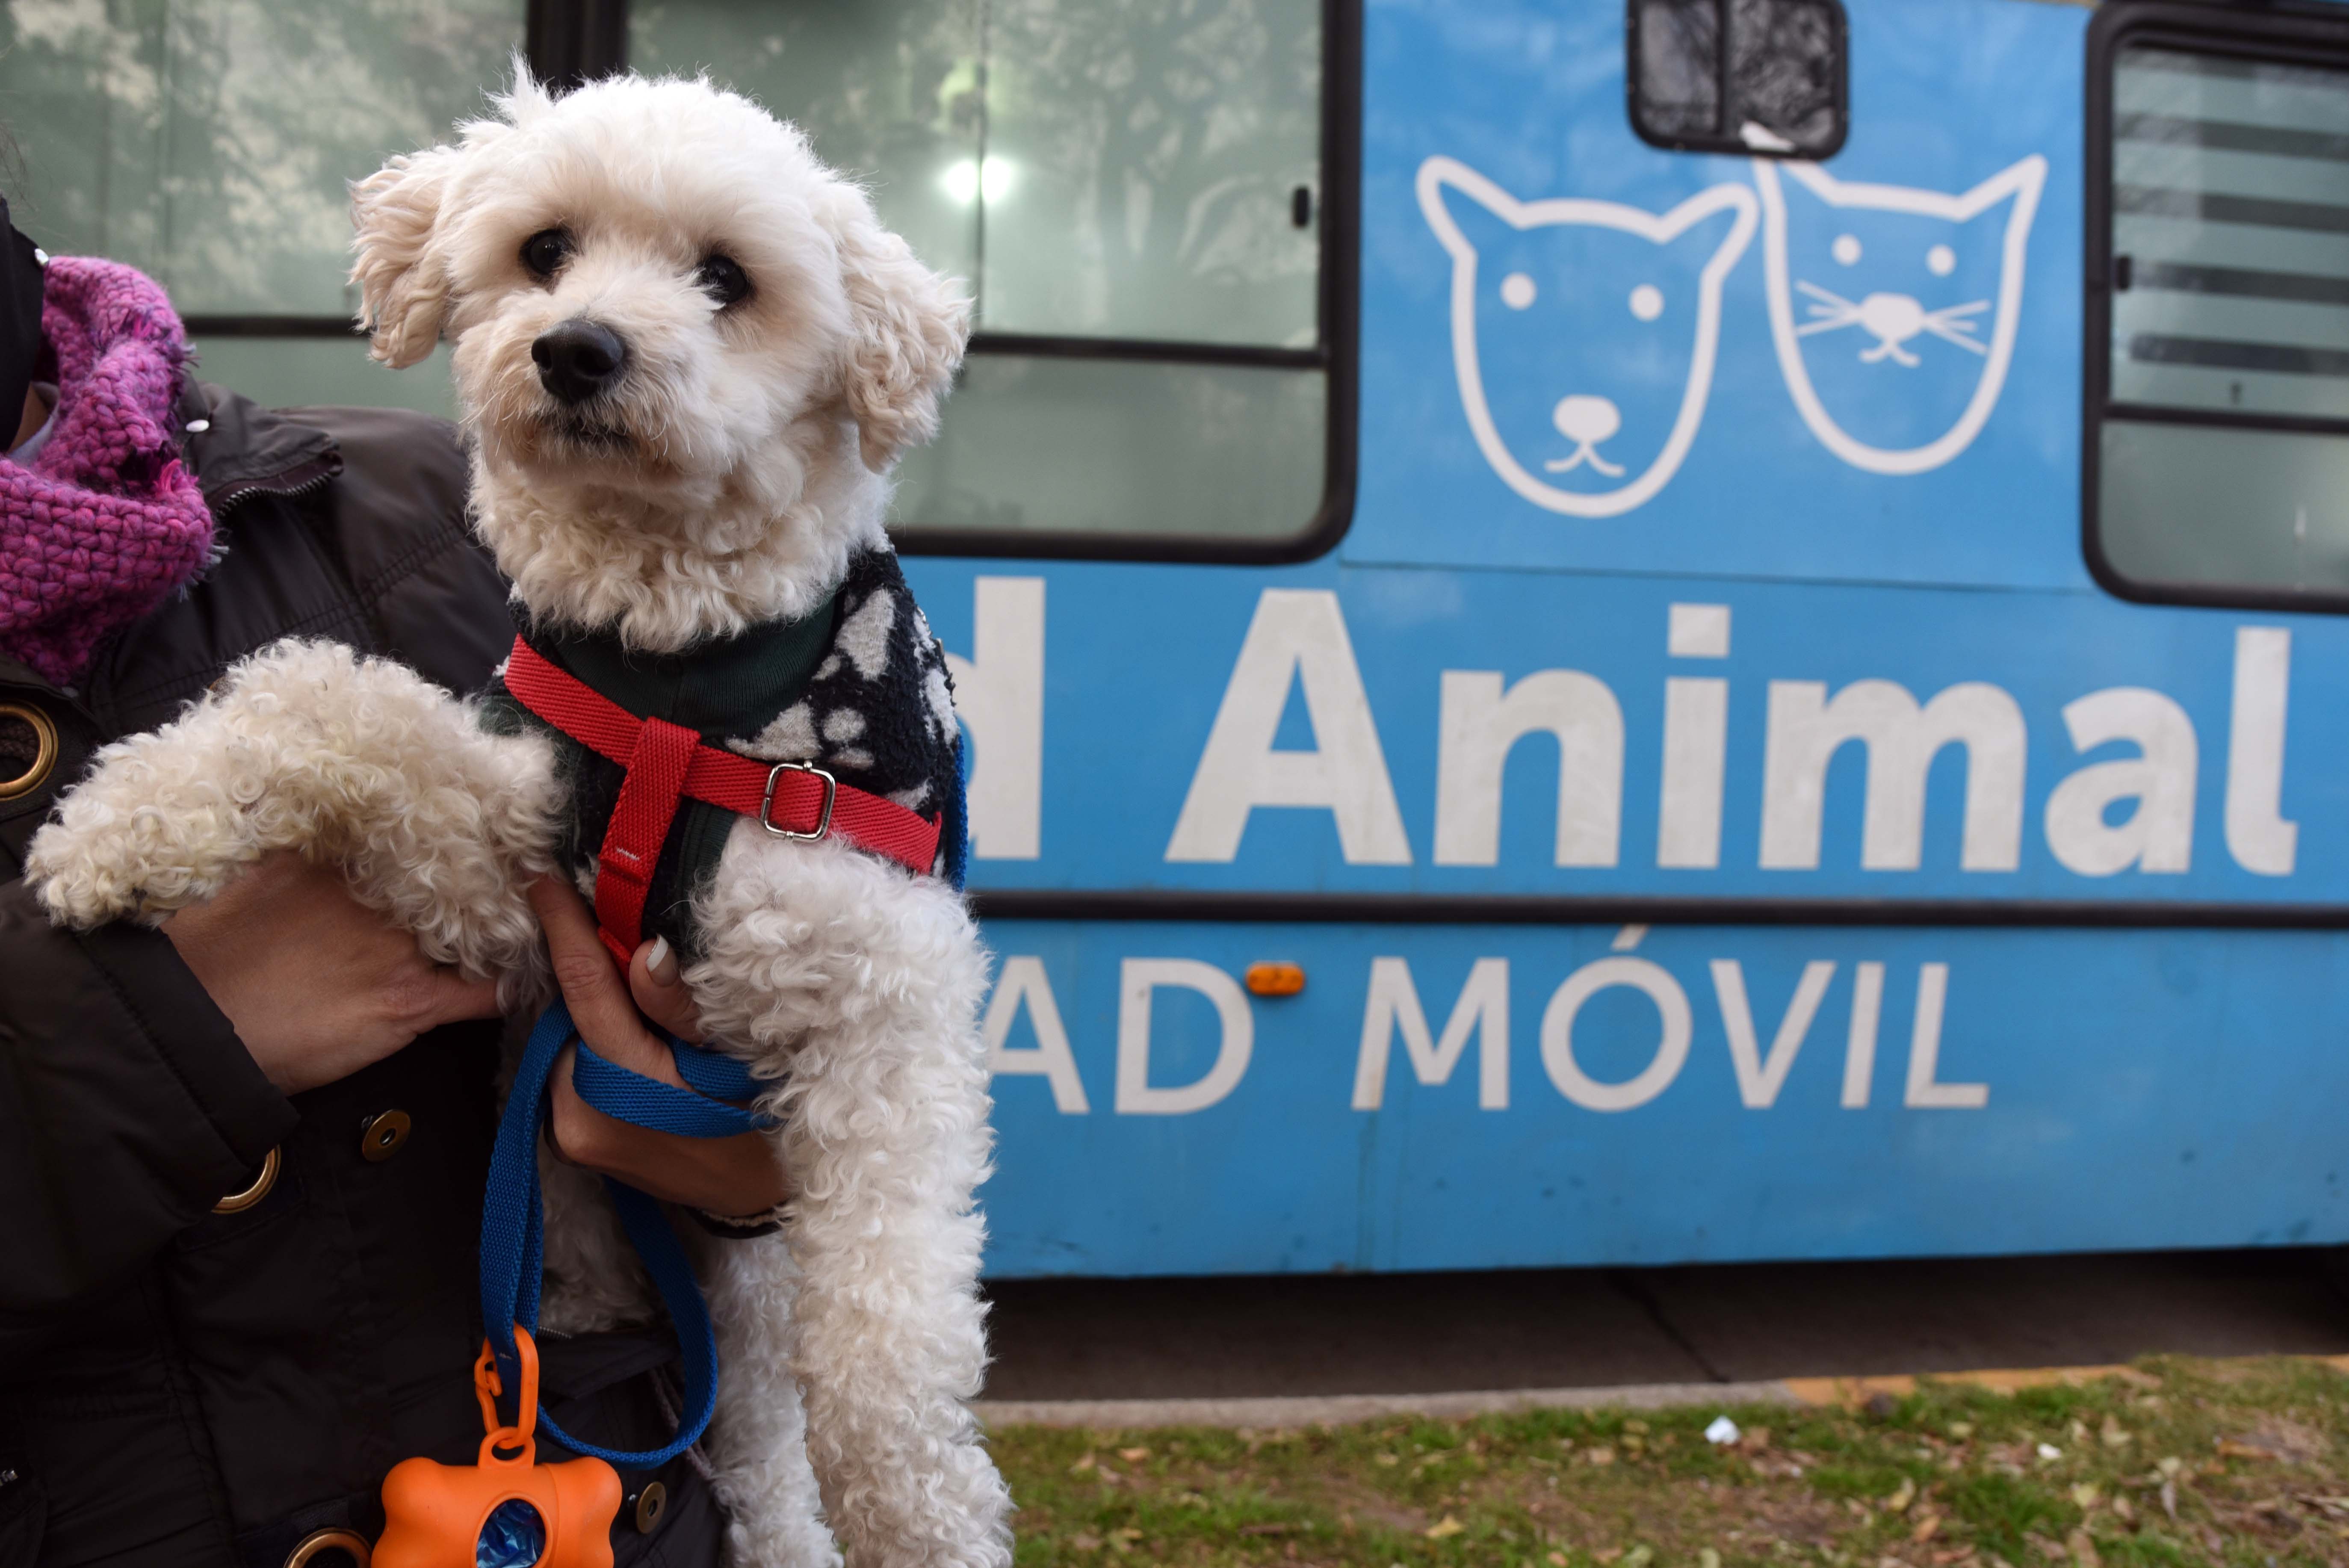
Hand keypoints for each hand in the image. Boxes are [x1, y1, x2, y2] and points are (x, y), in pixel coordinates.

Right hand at [162, 850, 502, 1095]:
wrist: (201, 1031)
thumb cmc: (213, 962)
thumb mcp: (252, 884)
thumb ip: (294, 852)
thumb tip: (319, 821)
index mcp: (337, 865)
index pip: (414, 842)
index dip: (445, 846)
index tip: (470, 840)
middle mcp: (378, 899)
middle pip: (453, 881)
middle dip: (482, 882)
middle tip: (514, 878)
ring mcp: (400, 948)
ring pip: (479, 928)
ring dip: (502, 929)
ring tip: (521, 926)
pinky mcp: (411, 1001)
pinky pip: (486, 991)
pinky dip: (511, 986)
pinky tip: (526, 982)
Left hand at [531, 877, 790, 1217]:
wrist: (756, 1197)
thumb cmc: (759, 1124)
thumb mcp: (737, 1060)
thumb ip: (683, 1009)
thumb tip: (646, 952)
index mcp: (622, 1088)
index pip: (583, 989)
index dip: (564, 928)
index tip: (541, 879)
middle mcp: (579, 1116)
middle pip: (568, 1016)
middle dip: (586, 973)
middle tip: (617, 936)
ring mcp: (570, 1136)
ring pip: (567, 1041)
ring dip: (591, 1012)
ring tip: (638, 1001)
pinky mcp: (572, 1143)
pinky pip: (571, 1072)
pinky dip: (593, 1046)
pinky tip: (630, 1040)